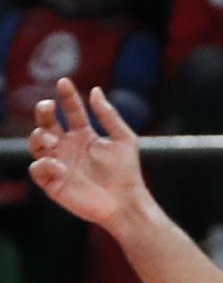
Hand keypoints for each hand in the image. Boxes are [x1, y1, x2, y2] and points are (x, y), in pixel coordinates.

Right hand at [28, 80, 146, 229]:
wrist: (126, 201)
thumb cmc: (127, 171)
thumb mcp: (123, 139)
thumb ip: (109, 115)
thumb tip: (96, 90)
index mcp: (84, 136)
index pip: (71, 111)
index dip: (67, 96)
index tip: (64, 81)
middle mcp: (68, 147)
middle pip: (47, 124)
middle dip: (44, 112)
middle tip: (48, 105)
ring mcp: (59, 163)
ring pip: (36, 144)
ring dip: (39, 137)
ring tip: (52, 139)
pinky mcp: (53, 182)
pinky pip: (38, 169)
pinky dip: (44, 164)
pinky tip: (59, 165)